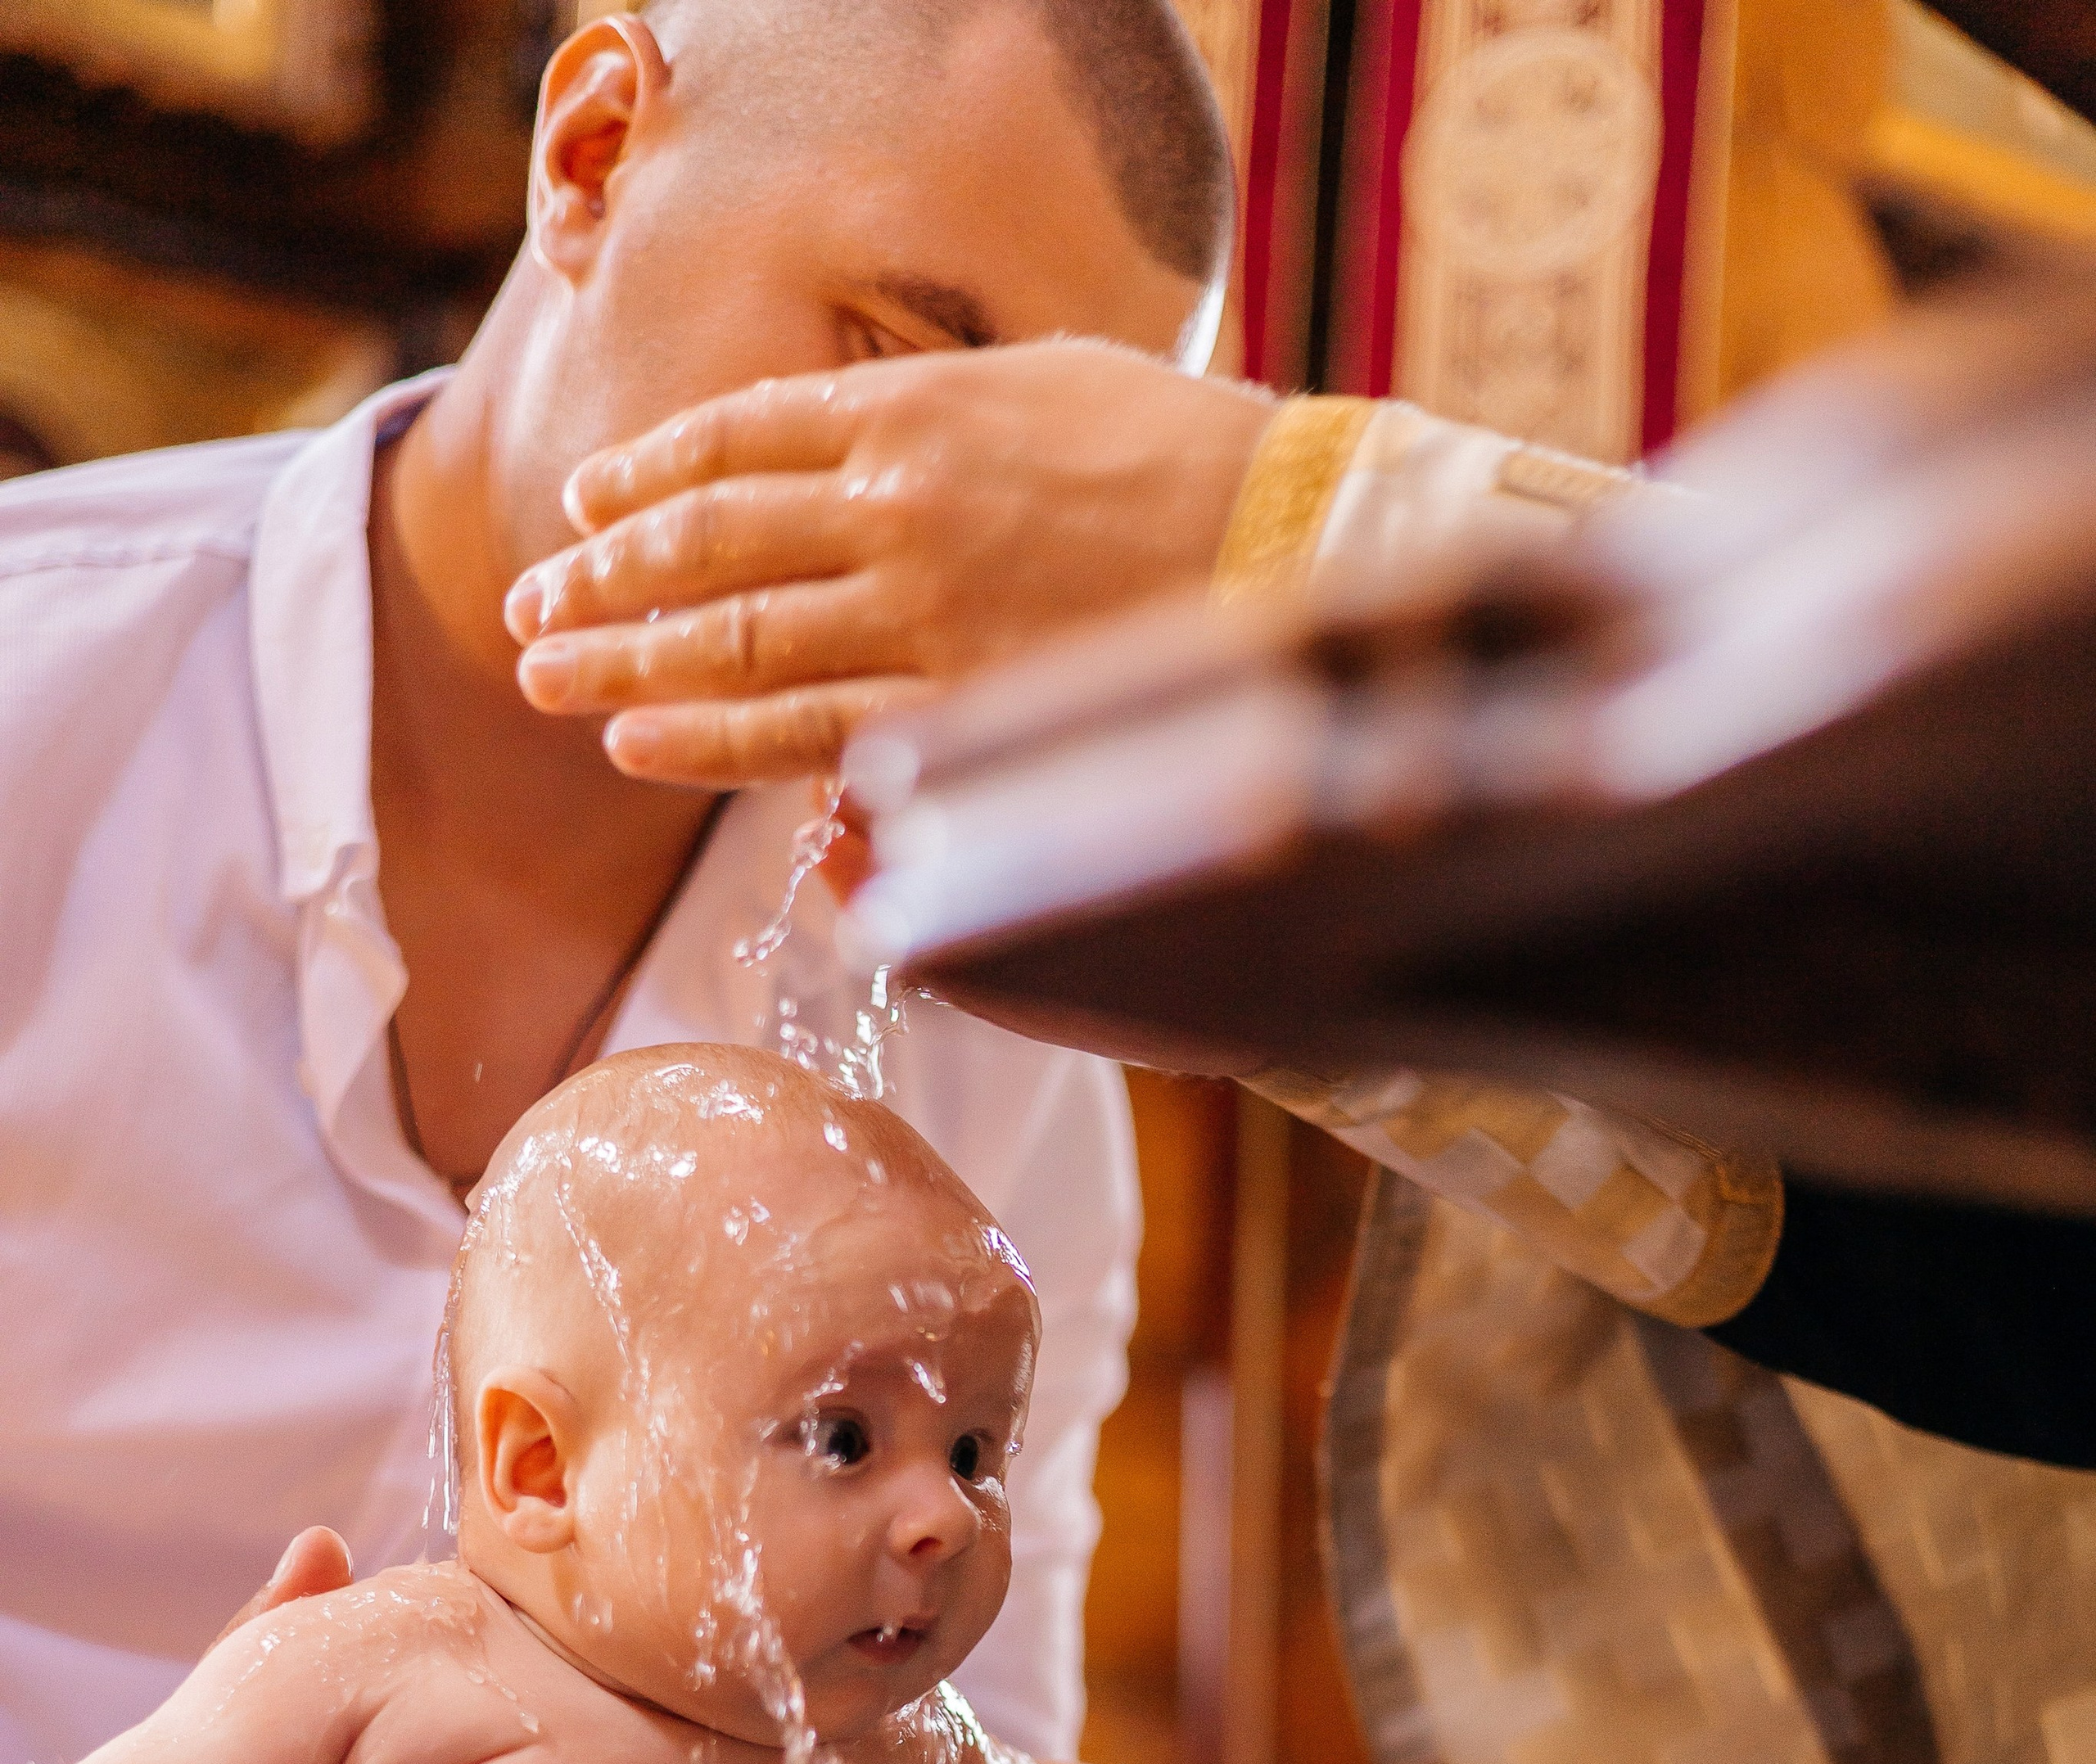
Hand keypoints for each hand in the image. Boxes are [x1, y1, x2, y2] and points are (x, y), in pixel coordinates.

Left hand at [504, 341, 1273, 788]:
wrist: (1296, 542)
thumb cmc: (1191, 462)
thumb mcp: (1047, 384)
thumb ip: (935, 417)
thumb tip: (856, 449)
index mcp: (916, 408)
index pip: (738, 437)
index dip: (647, 473)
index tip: (587, 504)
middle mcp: (895, 505)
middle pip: (707, 540)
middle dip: (603, 574)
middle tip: (532, 603)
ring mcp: (919, 613)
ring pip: (731, 638)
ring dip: (622, 657)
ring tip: (544, 675)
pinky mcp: (954, 708)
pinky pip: (802, 731)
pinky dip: (706, 737)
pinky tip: (636, 742)